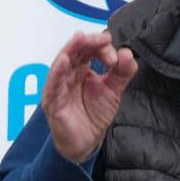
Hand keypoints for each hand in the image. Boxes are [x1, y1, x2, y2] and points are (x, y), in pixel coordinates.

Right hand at [41, 31, 137, 162]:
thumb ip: (123, 72)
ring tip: (80, 38)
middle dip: (87, 42)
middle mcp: (68, 75)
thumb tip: (127, 52)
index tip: (116, 57)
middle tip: (102, 39)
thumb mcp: (114, 90)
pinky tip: (64, 60)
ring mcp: (58, 88)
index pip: (88, 50)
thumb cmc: (94, 114)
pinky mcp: (52, 102)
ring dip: (70, 49)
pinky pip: (53, 85)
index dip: (101, 47)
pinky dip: (57, 72)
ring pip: (61, 63)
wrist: (87, 142)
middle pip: (74, 51)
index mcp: (81, 69)